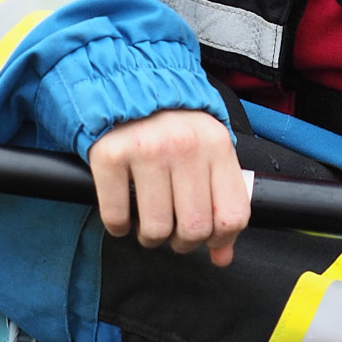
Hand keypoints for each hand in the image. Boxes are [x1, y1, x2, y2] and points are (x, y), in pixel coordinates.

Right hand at [88, 110, 249, 263]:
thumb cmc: (171, 126)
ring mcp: (147, 149)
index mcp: (216, 144)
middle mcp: (185, 145)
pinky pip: (116, 218)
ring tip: (145, 220)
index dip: (218, 239)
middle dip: (181, 242)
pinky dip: (118, 225)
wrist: (126, 85)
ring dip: (149, 237)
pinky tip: (122, 212)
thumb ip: (219, 202)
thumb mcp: (206, 154)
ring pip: (156, 229)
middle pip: (194, 228)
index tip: (205, 238)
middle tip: (170, 231)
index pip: (232, 216)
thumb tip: (222, 256)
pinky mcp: (110, 155)